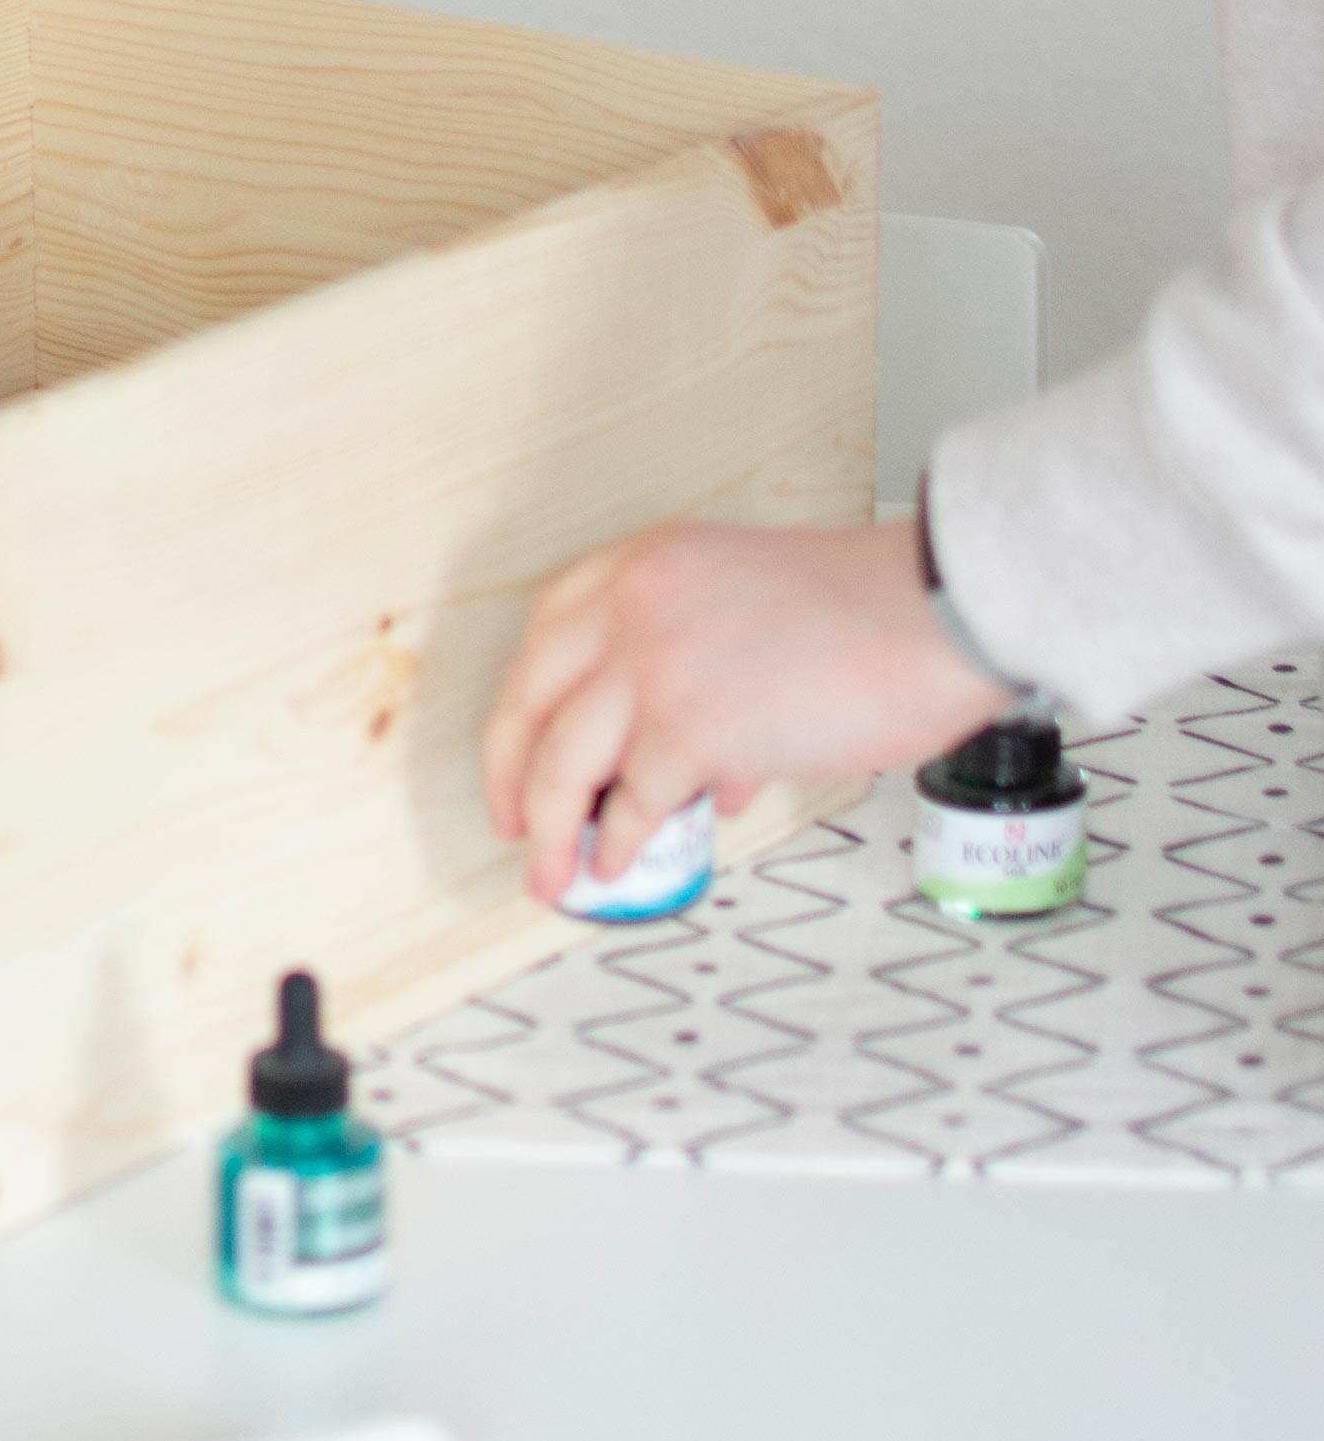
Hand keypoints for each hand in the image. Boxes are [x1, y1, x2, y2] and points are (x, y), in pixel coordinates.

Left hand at [480, 516, 1015, 902]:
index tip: (517, 744)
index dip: (523, 702)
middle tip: (512, 824)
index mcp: (640, 566)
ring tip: (553, 874)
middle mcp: (629, 607)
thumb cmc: (867, 614)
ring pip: (562, 762)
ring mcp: (652, 666)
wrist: (931, 611)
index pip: (545, 636)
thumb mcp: (752, 611)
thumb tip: (702, 781)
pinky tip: (617, 866)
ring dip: (551, 829)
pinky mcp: (690, 728)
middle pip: (529, 701)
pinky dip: (619, 843)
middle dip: (509, 773)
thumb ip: (706, 680)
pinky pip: (633, 802)